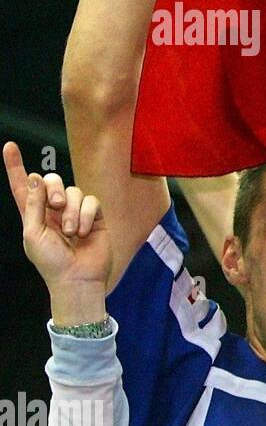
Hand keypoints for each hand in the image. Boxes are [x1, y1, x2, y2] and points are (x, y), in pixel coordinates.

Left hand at [4, 142, 109, 324]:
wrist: (78, 278)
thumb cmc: (51, 261)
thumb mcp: (33, 233)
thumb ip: (34, 204)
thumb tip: (34, 176)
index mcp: (33, 214)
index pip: (22, 186)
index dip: (15, 166)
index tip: (9, 146)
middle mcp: (53, 210)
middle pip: (51, 181)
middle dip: (54, 188)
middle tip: (57, 205)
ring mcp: (75, 212)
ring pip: (74, 190)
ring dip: (72, 211)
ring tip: (72, 231)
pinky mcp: (95, 217)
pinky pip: (91, 201)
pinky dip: (87, 215)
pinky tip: (84, 232)